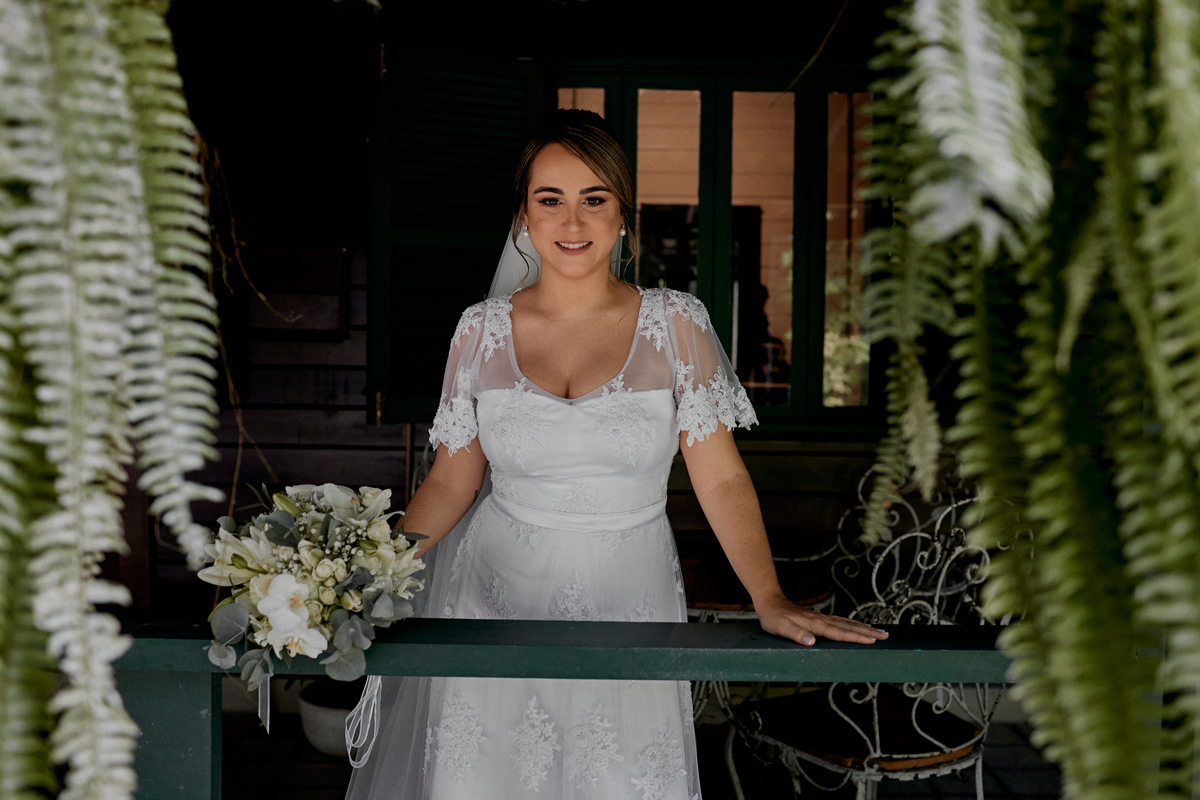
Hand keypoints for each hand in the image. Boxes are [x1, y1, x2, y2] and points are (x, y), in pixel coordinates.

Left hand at [754, 594, 887, 646]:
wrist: (770, 602)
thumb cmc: (774, 618)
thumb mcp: (781, 628)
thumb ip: (796, 634)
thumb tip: (812, 642)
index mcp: (815, 625)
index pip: (839, 633)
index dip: (856, 637)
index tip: (872, 640)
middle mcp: (822, 620)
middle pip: (849, 627)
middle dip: (868, 632)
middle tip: (886, 636)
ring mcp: (822, 618)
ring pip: (848, 623)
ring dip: (864, 627)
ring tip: (880, 631)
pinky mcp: (820, 618)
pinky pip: (842, 621)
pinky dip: (853, 624)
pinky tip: (859, 626)